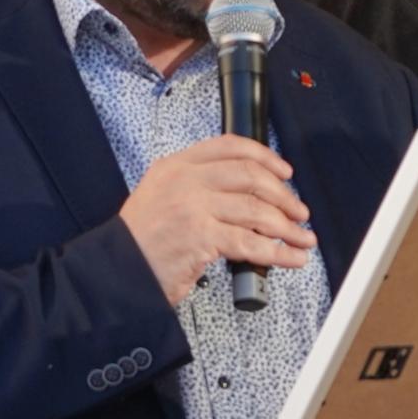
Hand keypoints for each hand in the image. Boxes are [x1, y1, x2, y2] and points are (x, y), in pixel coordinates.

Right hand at [117, 135, 315, 303]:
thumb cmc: (143, 241)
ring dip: (288, 227)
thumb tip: (253, 194)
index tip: (285, 172)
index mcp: (176, 166)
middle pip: (251, 177)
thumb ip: (200, 186)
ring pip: (256, 210)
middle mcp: (184, 180)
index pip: (229, 147)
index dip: (265, 157)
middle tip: (299, 212)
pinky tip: (291, 258)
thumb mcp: (163, 197)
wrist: (114, 271)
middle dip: (284, 197)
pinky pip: (251, 243)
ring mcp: (192, 207)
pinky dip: (278, 252)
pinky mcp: (200, 236)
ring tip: (303, 239)